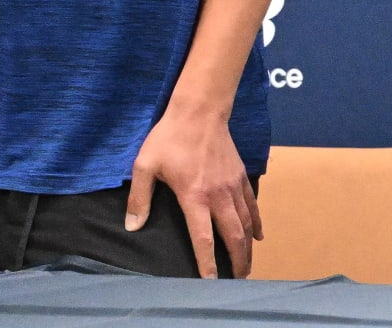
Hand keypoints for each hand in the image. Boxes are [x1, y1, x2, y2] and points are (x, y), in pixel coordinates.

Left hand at [127, 107, 261, 277]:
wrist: (200, 109)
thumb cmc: (169, 137)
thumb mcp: (145, 165)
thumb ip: (140, 198)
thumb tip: (132, 227)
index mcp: (194, 196)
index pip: (204, 237)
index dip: (207, 262)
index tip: (210, 282)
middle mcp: (218, 195)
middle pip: (233, 235)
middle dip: (237, 260)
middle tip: (237, 280)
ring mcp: (232, 185)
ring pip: (246, 222)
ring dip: (248, 246)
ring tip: (247, 264)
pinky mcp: (240, 175)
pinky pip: (252, 204)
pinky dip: (256, 222)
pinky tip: (258, 234)